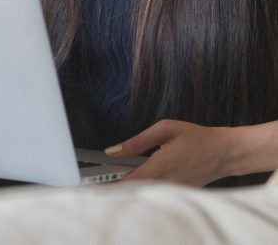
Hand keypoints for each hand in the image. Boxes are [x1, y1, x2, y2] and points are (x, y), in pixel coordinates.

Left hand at [105, 119, 232, 186]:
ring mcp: (176, 190)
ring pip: (148, 194)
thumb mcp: (164, 129)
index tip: (100, 182)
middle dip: (120, 187)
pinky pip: (160, 194)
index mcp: (162, 164)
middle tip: (104, 180)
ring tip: (120, 178)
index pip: (132, 181)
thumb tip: (113, 151)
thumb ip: (137, 141)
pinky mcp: (181, 193)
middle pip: (138, 190)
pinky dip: (148, 189)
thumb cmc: (195, 137)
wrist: (225, 152)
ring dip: (134, 188)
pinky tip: (142, 180)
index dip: (114, 184)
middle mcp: (168, 181)